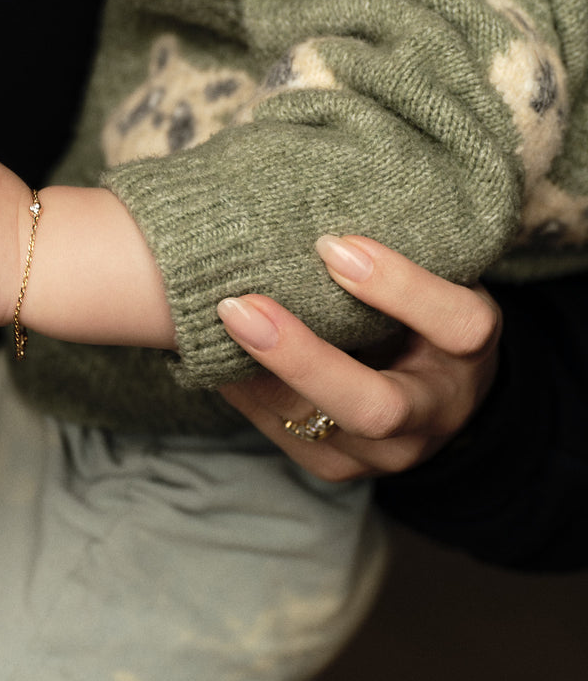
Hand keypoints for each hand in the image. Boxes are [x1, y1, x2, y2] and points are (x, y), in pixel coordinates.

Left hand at [216, 236, 500, 480]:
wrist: (435, 396)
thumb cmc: (423, 313)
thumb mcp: (435, 278)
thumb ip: (399, 252)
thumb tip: (314, 213)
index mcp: (469, 355)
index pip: (458, 326)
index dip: (399, 286)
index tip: (334, 245)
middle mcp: (432, 417)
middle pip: (375, 408)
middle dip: (302, 359)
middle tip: (240, 307)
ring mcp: (383, 454)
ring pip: (315, 426)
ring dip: (254, 374)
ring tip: (210, 323)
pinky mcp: (336, 466)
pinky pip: (281, 431)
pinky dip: (242, 388)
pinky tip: (212, 350)